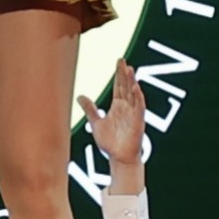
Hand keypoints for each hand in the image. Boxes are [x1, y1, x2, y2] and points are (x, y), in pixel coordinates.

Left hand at [78, 60, 144, 185]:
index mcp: (118, 106)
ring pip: (133, 94)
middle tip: (122, 60)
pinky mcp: (138, 121)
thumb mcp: (96, 123)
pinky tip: (135, 88)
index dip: (119, 74)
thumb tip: (79, 96)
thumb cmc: (110, 143)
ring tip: (129, 69)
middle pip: (126, 86)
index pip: (119, 86)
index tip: (119, 61)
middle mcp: (126, 107)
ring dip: (132, 81)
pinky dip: (138, 97)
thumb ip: (90, 109)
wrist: (119, 158)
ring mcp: (133, 113)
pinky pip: (139, 107)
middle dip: (124, 73)